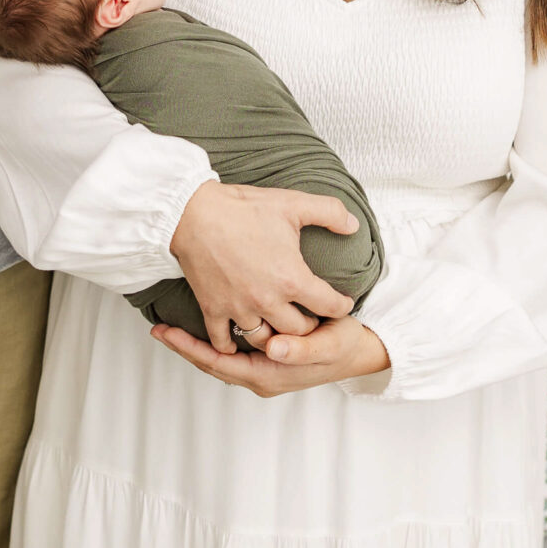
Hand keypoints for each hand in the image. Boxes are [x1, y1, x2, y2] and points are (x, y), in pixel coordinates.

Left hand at [151, 314, 390, 395]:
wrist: (362, 353)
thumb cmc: (345, 346)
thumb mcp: (328, 345)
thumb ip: (302, 350)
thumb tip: (273, 349)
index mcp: (269, 375)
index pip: (217, 362)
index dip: (189, 347)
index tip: (165, 332)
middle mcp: (261, 377)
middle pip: (212, 363)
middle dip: (185, 346)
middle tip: (158, 328)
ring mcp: (263, 371)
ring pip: (219, 359)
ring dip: (195, 345)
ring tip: (171, 327)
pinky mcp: (267, 361)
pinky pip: (231, 354)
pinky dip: (213, 342)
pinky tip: (203, 326)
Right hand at [169, 181, 359, 351]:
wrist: (192, 213)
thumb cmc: (243, 208)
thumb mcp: (293, 203)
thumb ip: (330, 213)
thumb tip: (354, 225)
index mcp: (292, 279)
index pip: (329, 306)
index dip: (341, 306)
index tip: (342, 304)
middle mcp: (267, 300)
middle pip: (299, 331)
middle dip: (310, 327)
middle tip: (313, 319)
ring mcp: (238, 307)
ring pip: (264, 340)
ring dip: (274, 338)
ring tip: (280, 330)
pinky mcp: (213, 308)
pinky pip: (223, 339)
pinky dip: (231, 344)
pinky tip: (236, 341)